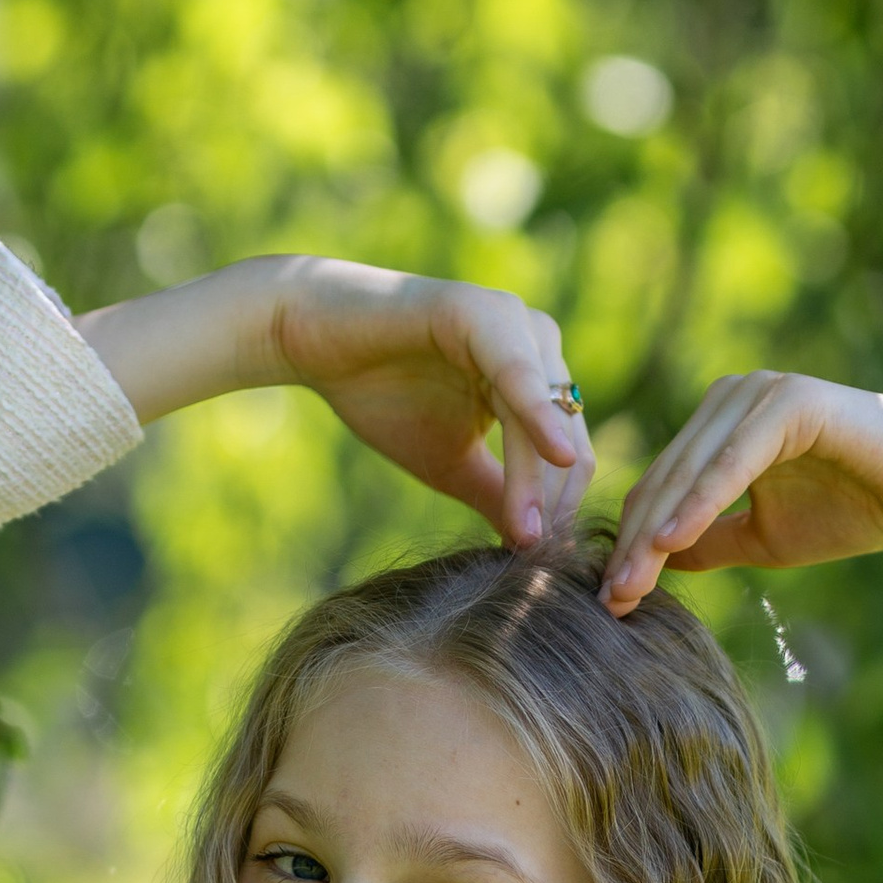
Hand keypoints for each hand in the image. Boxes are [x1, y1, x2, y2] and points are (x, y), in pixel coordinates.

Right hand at [267, 259, 590, 547]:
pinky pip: (518, 373)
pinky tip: (554, 456)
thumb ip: (497, 495)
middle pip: (567, 440)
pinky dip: (536, 416)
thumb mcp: (451, 462)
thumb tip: (533, 547)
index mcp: (538, 376)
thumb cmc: (382, 395)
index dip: (560, 513)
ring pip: (547, 417)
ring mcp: (515, 322)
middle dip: (555, 506)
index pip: (567, 456)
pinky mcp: (482, 312)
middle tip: (536, 563)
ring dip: (540, 481)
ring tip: (528, 539)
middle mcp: (539, 342)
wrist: (315, 342)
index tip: (545, 569)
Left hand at [602, 372, 882, 614]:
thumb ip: (708, 540)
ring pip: (688, 471)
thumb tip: (656, 560)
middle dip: (634, 545)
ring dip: (655, 533)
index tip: (611, 600)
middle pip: (664, 479)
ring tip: (629, 587)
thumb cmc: (856, 508)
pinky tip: (670, 543)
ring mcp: (760, 393)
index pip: (660, 487)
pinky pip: (731, 462)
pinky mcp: (789, 402)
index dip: (632, 545)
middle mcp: (733, 397)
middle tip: (610, 602)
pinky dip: (699, 503)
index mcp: (722, 422)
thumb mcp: (763, 536)